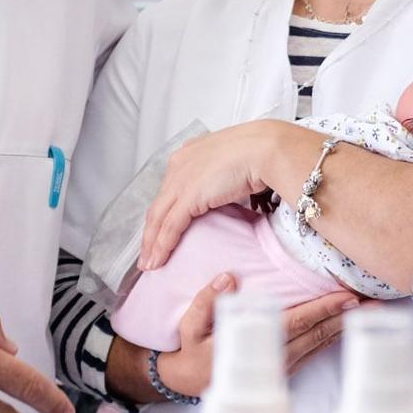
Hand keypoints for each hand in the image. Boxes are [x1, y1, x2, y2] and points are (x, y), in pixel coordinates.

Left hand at [140, 121, 294, 270]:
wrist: (265, 149)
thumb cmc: (259, 152)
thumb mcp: (232, 163)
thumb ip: (221, 176)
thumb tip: (225, 191)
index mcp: (188, 154)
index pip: (168, 190)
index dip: (162, 213)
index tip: (159, 230)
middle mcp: (179, 165)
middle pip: (158, 205)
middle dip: (150, 232)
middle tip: (147, 253)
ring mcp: (181, 180)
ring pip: (158, 218)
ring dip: (152, 244)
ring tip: (150, 263)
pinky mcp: (188, 197)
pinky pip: (170, 226)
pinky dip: (162, 245)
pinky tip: (159, 259)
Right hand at [150, 274, 358, 399]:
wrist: (187, 383)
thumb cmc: (191, 350)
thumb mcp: (189, 325)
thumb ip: (208, 301)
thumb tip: (228, 277)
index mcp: (257, 343)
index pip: (297, 322)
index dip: (323, 309)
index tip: (347, 296)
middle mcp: (276, 356)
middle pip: (319, 333)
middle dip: (348, 317)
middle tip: (378, 302)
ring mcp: (283, 364)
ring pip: (321, 344)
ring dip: (347, 327)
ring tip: (372, 312)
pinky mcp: (285, 367)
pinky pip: (315, 350)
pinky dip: (334, 338)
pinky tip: (348, 326)